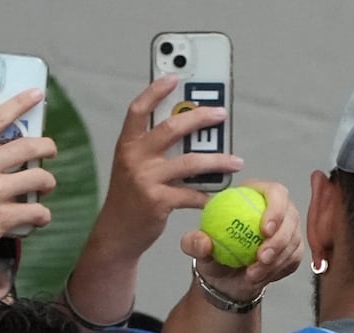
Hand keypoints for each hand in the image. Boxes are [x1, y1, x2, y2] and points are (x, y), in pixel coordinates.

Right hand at [90, 77, 245, 260]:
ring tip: (236, 161)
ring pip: (190, 162)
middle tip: (221, 114)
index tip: (175, 77)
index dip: (155, 91)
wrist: (117, 233)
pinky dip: (208, 195)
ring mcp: (144, 179)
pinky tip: (218, 195)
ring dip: (218, 161)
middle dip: (200, 118)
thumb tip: (191, 133)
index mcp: (127, 144)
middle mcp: (133, 157)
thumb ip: (154, 150)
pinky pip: (192, 194)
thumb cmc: (131, 198)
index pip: (138, 109)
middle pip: (171, 128)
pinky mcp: (157, 201)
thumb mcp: (134, 167)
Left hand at [179, 178, 302, 301]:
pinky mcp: (294, 248)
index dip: (275, 208)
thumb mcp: (195, 248)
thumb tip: (204, 241)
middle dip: (280, 239)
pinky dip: (278, 269)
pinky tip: (261, 276)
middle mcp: (277, 209)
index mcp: (254, 195)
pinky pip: (294, 258)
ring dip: (277, 260)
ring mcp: (288, 229)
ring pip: (294, 240)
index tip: (264, 229)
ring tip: (254, 273)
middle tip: (263, 257)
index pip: (275, 192)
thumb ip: (194, 243)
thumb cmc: (214, 254)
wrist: (226, 277)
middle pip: (291, 216)